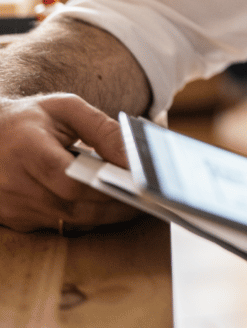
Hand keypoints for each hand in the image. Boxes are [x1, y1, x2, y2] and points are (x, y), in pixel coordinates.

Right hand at [0, 94, 138, 232]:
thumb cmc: (30, 118)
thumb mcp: (67, 109)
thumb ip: (103, 130)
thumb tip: (133, 159)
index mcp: (26, 149)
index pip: (70, 181)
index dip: (106, 188)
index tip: (138, 188)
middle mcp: (13, 182)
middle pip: (73, 207)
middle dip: (113, 206)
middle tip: (146, 201)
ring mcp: (10, 205)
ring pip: (69, 221)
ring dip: (103, 215)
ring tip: (132, 203)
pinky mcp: (14, 218)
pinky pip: (58, 225)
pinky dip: (83, 217)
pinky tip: (103, 207)